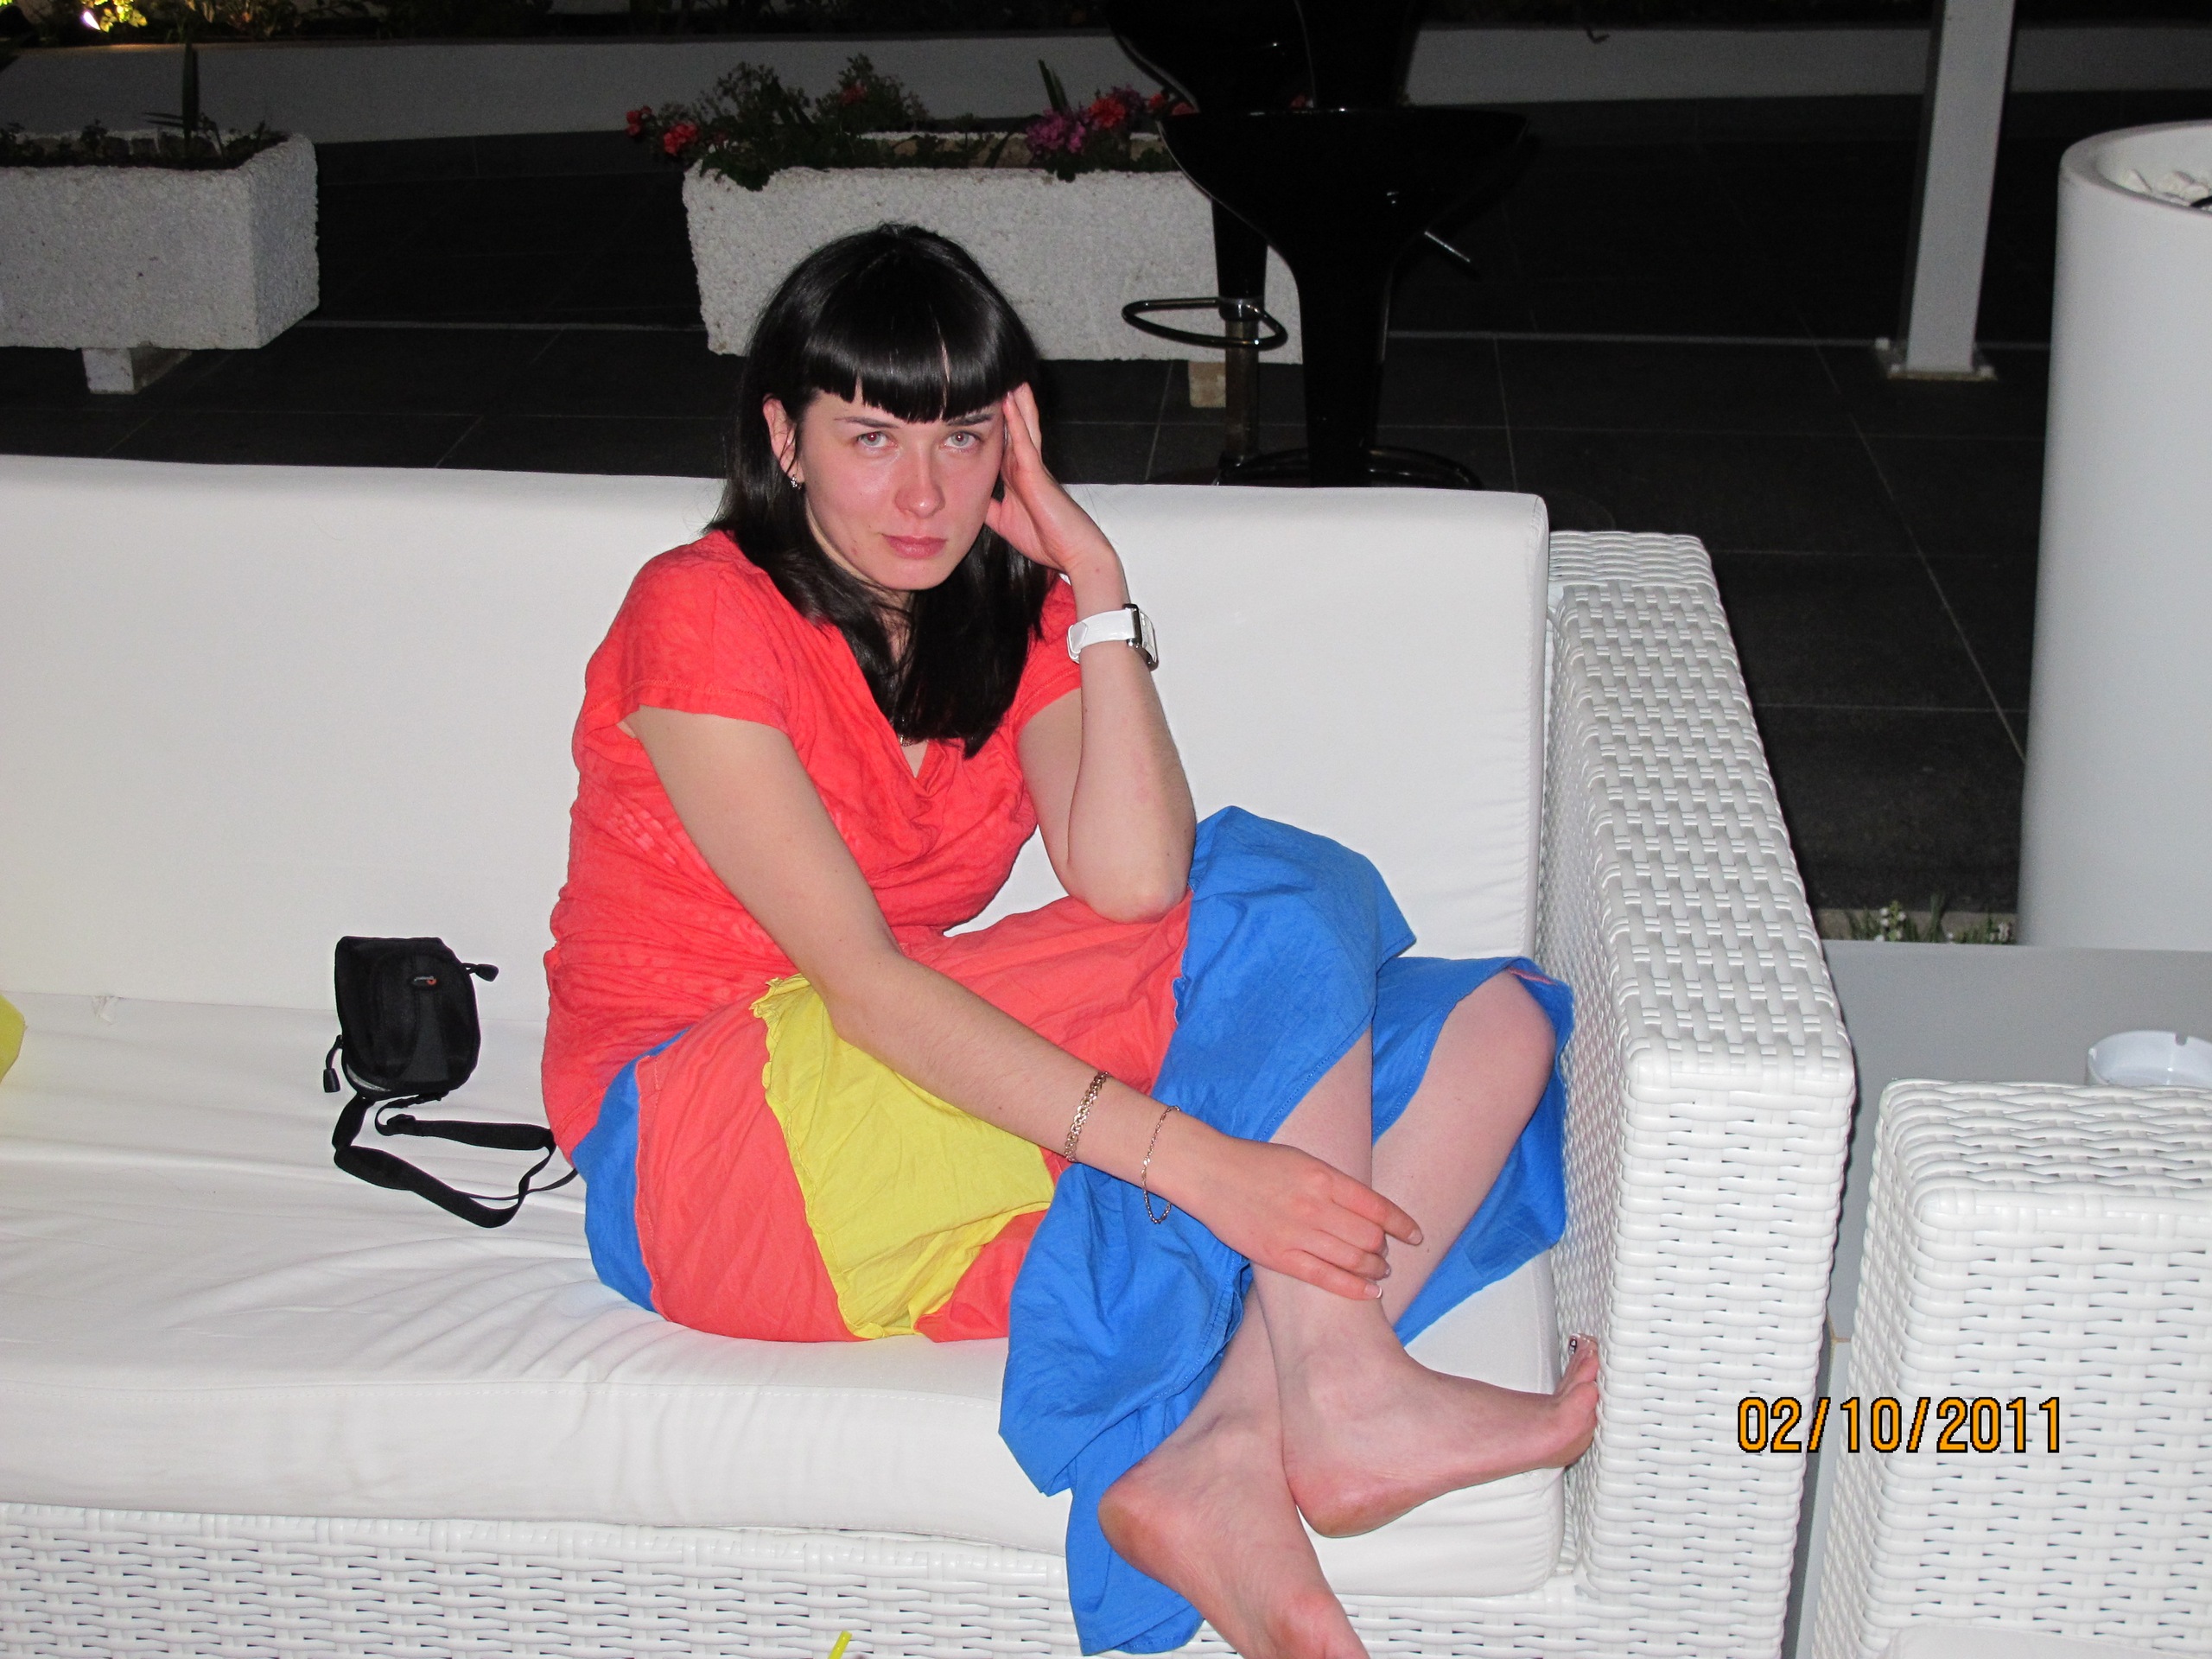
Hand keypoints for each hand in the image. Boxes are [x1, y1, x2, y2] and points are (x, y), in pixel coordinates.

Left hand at [985, 384, 1120, 588]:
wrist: (1074, 553)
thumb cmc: (1047, 540)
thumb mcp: (1005, 523)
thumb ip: (990, 509)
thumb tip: (970, 502)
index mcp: (1018, 478)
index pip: (1001, 444)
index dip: (992, 425)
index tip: (978, 405)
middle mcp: (1026, 467)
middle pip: (1014, 427)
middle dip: (1008, 404)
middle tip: (998, 379)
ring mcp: (1033, 467)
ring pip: (1022, 426)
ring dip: (1015, 401)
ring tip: (1008, 376)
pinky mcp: (1037, 473)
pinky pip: (1024, 441)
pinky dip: (1016, 421)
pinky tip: (1009, 402)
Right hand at [1162, 1120, 1423, 1300]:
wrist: (1209, 1173)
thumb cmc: (1254, 1162)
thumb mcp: (1302, 1160)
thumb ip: (1334, 1183)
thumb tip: (1366, 1210)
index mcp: (1324, 1177)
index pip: (1378, 1207)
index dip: (1402, 1225)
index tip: (1415, 1235)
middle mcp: (1315, 1205)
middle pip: (1370, 1237)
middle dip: (1385, 1250)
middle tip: (1387, 1255)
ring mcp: (1297, 1233)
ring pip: (1353, 1260)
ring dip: (1375, 1270)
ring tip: (1380, 1273)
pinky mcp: (1278, 1255)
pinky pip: (1326, 1278)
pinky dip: (1354, 1287)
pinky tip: (1370, 1291)